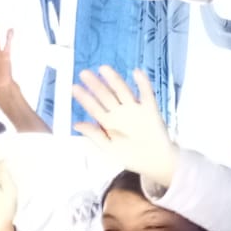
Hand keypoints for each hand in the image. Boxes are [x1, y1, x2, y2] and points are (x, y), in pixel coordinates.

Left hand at [73, 66, 179, 187]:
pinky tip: (136, 73)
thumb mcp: (109, 148)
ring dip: (114, 80)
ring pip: (123, 92)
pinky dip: (143, 83)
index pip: (94, 107)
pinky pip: (147, 94)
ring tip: (104, 69)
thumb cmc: (131, 156)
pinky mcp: (151, 110)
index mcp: (108, 122)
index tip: (74, 88)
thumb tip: (76, 124)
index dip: (84, 98)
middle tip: (84, 73)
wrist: (156, 161)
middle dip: (96, 85)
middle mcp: (120, 113)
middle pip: (106, 96)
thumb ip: (94, 135)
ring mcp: (135, 110)